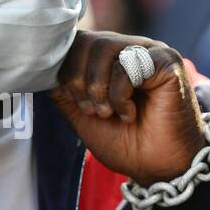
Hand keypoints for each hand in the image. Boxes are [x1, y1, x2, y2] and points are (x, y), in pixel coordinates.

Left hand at [50, 31, 204, 185]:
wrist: (157, 168)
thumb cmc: (125, 143)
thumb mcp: (82, 116)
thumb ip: (63, 91)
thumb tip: (42, 70)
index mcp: (111, 58)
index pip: (77, 42)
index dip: (67, 70)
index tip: (75, 102)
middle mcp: (131, 48)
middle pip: (88, 41)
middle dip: (80, 80)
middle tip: (92, 110)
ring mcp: (150, 51)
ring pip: (106, 47)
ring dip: (99, 88)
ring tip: (109, 113)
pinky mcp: (167, 60)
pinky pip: (129, 62)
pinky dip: (120, 93)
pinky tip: (130, 113)